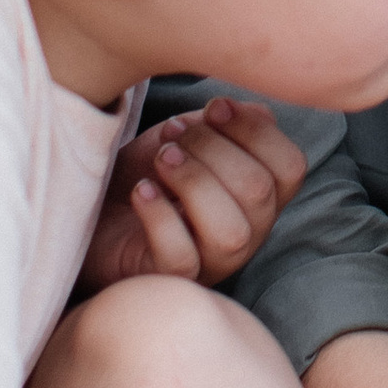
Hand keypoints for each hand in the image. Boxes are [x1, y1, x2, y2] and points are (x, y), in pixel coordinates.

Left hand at [81, 99, 306, 291]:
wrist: (97, 208)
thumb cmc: (151, 170)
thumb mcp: (189, 133)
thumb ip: (226, 122)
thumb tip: (260, 112)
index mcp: (262, 195)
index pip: (290, 168)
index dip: (256, 131)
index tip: (213, 107)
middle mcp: (248, 232)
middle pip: (258, 191)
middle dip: (212, 149)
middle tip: (174, 136)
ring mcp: (213, 262)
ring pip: (231, 232)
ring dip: (193, 182)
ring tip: (161, 160)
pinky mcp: (171, 280)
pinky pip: (181, 256)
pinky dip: (159, 215)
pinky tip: (142, 190)